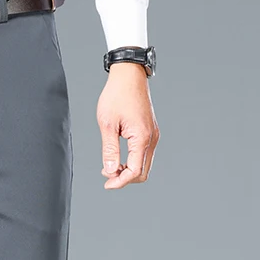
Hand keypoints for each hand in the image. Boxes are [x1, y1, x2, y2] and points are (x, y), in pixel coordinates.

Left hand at [97, 61, 159, 189]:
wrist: (129, 75)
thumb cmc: (117, 95)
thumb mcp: (107, 124)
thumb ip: (110, 150)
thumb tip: (111, 171)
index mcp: (142, 137)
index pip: (134, 171)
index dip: (120, 182)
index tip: (106, 183)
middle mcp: (152, 138)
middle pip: (142, 172)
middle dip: (125, 178)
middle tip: (107, 175)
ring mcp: (153, 134)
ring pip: (144, 164)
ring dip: (128, 170)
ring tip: (110, 166)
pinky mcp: (150, 131)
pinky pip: (144, 154)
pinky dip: (132, 160)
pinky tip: (119, 157)